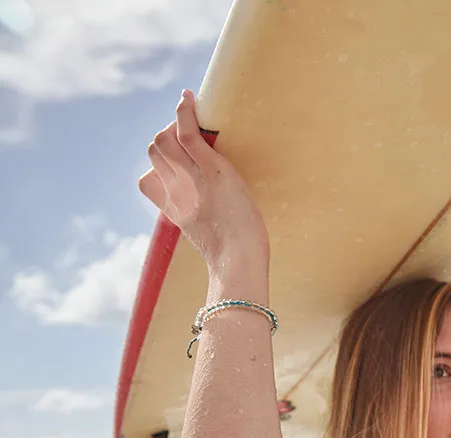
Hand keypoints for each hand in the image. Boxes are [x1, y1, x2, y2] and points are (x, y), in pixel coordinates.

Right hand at [138, 89, 269, 274]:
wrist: (238, 261)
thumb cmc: (235, 257)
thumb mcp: (212, 238)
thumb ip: (206, 222)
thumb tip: (217, 210)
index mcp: (172, 211)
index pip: (148, 180)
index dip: (160, 167)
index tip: (179, 161)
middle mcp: (175, 191)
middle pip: (155, 152)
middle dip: (168, 138)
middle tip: (193, 137)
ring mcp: (190, 179)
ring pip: (165, 140)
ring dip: (177, 123)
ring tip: (194, 119)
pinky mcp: (211, 170)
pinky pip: (187, 134)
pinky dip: (184, 112)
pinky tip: (188, 99)